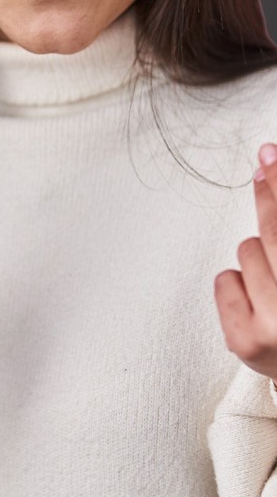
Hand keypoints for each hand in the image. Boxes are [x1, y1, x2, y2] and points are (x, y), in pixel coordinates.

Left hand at [215, 143, 276, 382]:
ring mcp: (275, 327)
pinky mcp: (243, 341)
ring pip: (248, 251)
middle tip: (264, 165)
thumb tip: (270, 167)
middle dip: (270, 194)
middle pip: (276, 231)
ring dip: (259, 256)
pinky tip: (257, 300)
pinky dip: (237, 282)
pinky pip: (225, 278)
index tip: (270, 155)